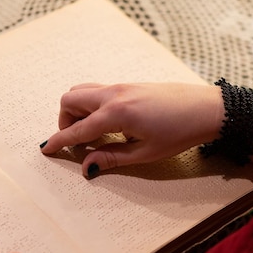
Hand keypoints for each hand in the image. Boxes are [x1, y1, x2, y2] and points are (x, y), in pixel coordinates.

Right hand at [41, 83, 223, 176]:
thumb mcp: (145, 153)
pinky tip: (107, 123)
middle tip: (76, 142)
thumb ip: (111, 158)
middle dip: (64, 122)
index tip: (46, 149)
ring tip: (91, 133)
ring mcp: (121, 86)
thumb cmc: (180, 133)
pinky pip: (97, 90)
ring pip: (82, 91)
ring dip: (76, 110)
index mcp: (116, 114)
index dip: (59, 141)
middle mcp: (114, 95)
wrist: (206, 109)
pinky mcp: (128, 85)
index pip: (77, 129)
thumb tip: (87, 167)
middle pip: (70, 100)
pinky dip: (91, 104)